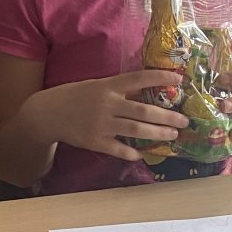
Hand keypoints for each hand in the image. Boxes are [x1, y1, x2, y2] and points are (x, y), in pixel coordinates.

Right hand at [28, 70, 191, 161]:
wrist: (47, 114)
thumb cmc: (74, 96)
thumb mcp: (95, 86)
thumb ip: (118, 89)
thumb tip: (146, 91)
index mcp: (107, 86)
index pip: (138, 79)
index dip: (160, 77)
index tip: (180, 79)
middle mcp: (107, 104)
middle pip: (144, 110)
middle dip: (167, 116)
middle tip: (184, 120)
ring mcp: (101, 124)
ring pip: (136, 130)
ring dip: (158, 133)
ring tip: (172, 134)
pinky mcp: (95, 141)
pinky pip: (119, 149)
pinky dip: (132, 152)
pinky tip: (142, 154)